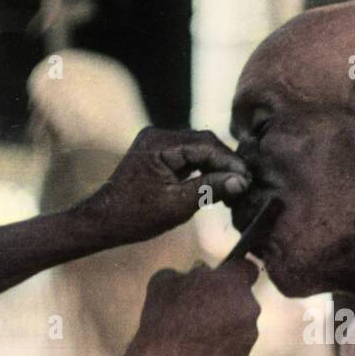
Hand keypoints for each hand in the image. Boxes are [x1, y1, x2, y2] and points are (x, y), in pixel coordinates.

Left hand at [80, 127, 250, 243]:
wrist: (105, 220)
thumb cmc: (138, 216)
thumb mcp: (179, 205)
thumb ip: (211, 188)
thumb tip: (242, 181)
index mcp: (160, 144)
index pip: (206, 145)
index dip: (231, 162)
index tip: (249, 179)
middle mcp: (158, 135)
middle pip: (204, 142)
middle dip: (226, 162)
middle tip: (245, 183)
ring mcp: (156, 141)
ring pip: (198, 147)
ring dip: (216, 165)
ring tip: (233, 185)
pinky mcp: (157, 151)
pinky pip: (187, 154)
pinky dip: (203, 167)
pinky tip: (215, 182)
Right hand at [126, 260, 260, 355]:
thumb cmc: (163, 317)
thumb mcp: (165, 279)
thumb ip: (188, 272)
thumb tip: (197, 273)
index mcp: (234, 282)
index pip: (246, 268)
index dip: (233, 271)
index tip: (221, 277)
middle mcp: (248, 307)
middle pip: (242, 297)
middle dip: (226, 299)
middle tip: (200, 307)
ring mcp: (248, 335)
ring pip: (240, 322)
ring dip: (226, 323)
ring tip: (197, 331)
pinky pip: (234, 345)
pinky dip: (222, 345)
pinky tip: (200, 348)